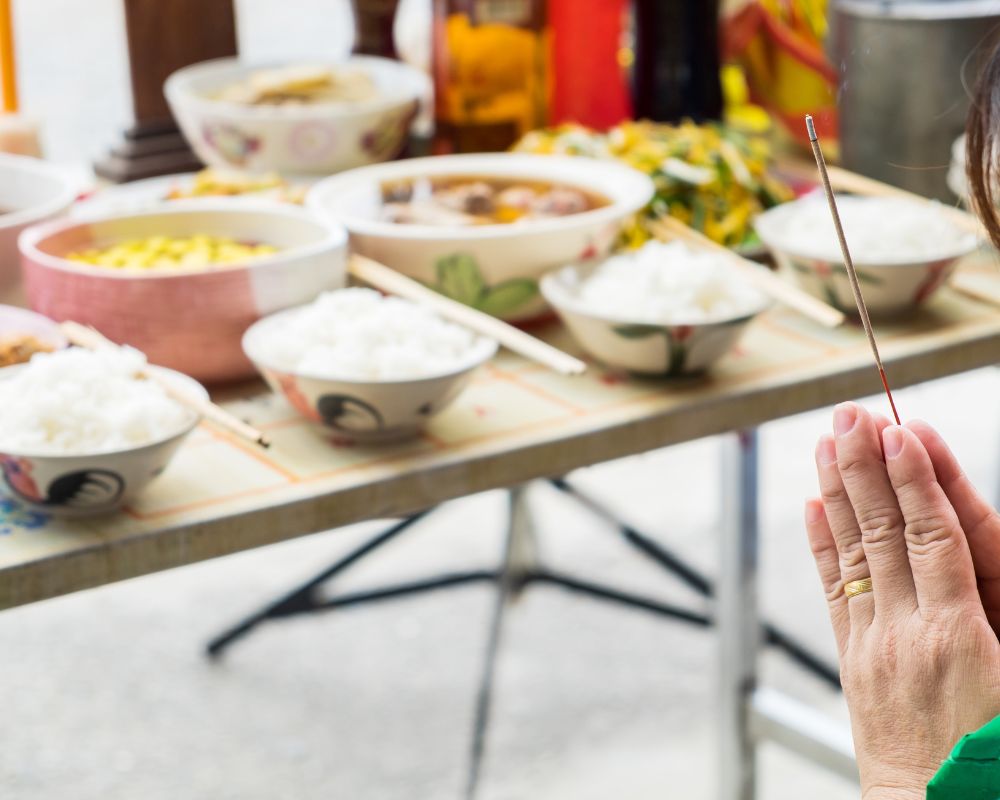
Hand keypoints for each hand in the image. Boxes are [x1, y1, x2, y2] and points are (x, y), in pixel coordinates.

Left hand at [805, 402, 999, 797]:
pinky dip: (824, 543)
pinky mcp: (855, 660)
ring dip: (838, 491)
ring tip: (823, 443)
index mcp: (963, 636)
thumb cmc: (995, 762)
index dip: (915, 480)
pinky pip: (836, 588)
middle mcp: (909, 631)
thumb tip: (961, 555)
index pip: (933, 535)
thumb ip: (994, 616)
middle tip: (848, 414)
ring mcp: (874, 644)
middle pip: (885, 531)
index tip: (898, 431)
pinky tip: (813, 508)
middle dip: (865, 467)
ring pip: (855, 551)